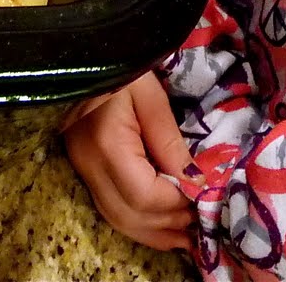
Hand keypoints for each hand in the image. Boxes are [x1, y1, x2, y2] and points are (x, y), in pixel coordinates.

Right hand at [64, 73, 196, 250]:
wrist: (80, 50)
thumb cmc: (121, 65)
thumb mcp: (149, 95)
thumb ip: (169, 141)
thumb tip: (194, 184)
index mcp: (106, 144)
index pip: (145, 196)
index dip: (178, 204)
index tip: (205, 197)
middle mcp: (88, 164)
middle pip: (131, 216)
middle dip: (169, 226)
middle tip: (202, 223)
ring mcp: (81, 168)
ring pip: (118, 220)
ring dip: (154, 233)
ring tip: (187, 236)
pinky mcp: (82, 167)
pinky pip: (110, 209)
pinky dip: (138, 222)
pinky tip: (161, 224)